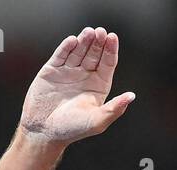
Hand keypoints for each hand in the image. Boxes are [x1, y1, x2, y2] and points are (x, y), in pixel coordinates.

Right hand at [19, 27, 133, 144]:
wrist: (44, 131)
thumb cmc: (73, 129)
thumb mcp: (97, 120)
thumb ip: (115, 108)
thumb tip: (132, 96)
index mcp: (99, 86)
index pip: (107, 64)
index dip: (110, 50)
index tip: (113, 38)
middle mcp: (85, 77)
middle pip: (94, 54)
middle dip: (98, 43)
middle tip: (101, 32)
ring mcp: (68, 72)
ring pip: (78, 52)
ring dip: (84, 41)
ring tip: (89, 32)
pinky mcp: (52, 70)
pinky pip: (61, 55)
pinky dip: (66, 47)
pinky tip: (73, 40)